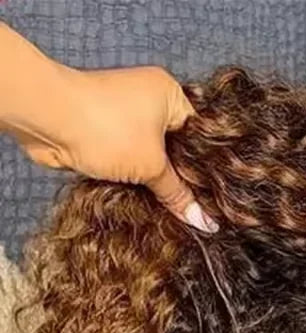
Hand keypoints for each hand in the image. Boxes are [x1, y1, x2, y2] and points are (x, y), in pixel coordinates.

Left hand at [16, 63, 217, 232]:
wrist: (47, 120)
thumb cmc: (106, 129)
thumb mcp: (151, 166)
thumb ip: (178, 195)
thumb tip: (205, 223)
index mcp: (170, 94)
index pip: (202, 138)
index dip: (209, 171)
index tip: (217, 201)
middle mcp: (150, 101)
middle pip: (179, 150)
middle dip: (184, 180)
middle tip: (202, 211)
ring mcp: (127, 116)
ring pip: (155, 158)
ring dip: (159, 183)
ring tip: (180, 212)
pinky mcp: (107, 133)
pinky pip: (134, 161)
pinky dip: (139, 180)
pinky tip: (153, 202)